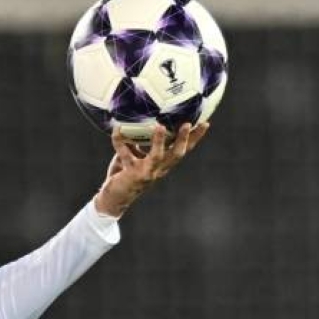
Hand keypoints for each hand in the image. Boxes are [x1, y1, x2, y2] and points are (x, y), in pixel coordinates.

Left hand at [93, 122, 208, 218]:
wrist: (113, 198)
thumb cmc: (125, 174)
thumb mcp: (136, 156)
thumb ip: (140, 143)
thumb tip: (140, 121)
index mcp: (163, 165)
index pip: (183, 150)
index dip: (195, 138)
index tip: (205, 123)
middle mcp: (158, 169)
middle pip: (176, 154)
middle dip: (184, 139)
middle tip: (188, 124)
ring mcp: (146, 172)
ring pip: (157, 156)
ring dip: (159, 141)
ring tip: (159, 126)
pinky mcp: (131, 173)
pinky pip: (125, 154)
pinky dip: (120, 140)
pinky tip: (117, 129)